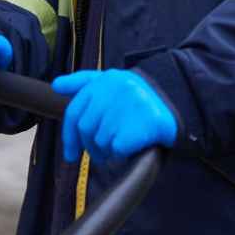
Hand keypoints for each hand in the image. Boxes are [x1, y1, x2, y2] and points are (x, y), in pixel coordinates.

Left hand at [52, 70, 177, 162]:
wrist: (178, 104)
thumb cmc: (138, 101)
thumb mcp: (111, 84)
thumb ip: (82, 84)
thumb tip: (56, 85)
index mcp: (105, 80)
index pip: (74, 111)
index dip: (69, 137)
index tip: (71, 154)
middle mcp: (115, 89)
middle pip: (85, 129)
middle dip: (90, 146)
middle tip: (101, 154)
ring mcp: (127, 106)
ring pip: (100, 140)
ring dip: (107, 150)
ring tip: (120, 145)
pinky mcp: (138, 124)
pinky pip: (117, 148)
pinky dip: (121, 152)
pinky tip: (131, 146)